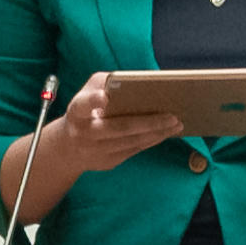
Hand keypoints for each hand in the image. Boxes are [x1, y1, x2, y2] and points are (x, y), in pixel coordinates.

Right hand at [54, 72, 181, 171]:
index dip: (93, 101)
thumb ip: (108, 84)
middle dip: (148, 122)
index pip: (83, 105)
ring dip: (157, 133)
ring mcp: (96, 151)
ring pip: (131, 142)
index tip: (104, 97)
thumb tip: (140, 82)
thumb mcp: (87, 92)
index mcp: (77, 111)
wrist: (68, 146)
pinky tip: (167, 132)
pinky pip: (135, 150)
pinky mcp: (108, 162)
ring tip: (177, 123)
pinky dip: (153, 140)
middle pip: (119, 128)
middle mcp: (84, 132)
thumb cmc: (86, 110)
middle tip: (172, 116)